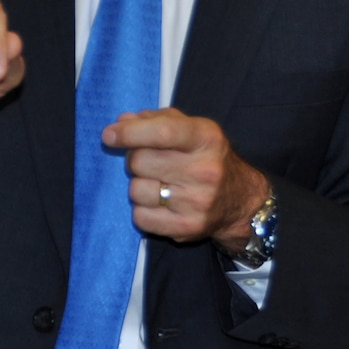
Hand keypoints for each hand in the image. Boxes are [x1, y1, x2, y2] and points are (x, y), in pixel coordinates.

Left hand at [103, 108, 269, 249]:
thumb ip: (156, 121)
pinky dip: (141, 210)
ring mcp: (197, 202)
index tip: (109, 135)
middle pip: (140, 161)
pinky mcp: (187, 228)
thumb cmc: (207, 158)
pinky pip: (140, 217)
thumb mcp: (191, 128)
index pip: (163, 132)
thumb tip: (121, 123)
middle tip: (148, 162)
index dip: (129, 133)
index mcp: (206, 138)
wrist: (240, 201)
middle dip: (135, 159)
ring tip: (157, 184)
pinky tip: (159, 204)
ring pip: (136, 190)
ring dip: (138, 186)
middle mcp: (204, 170)